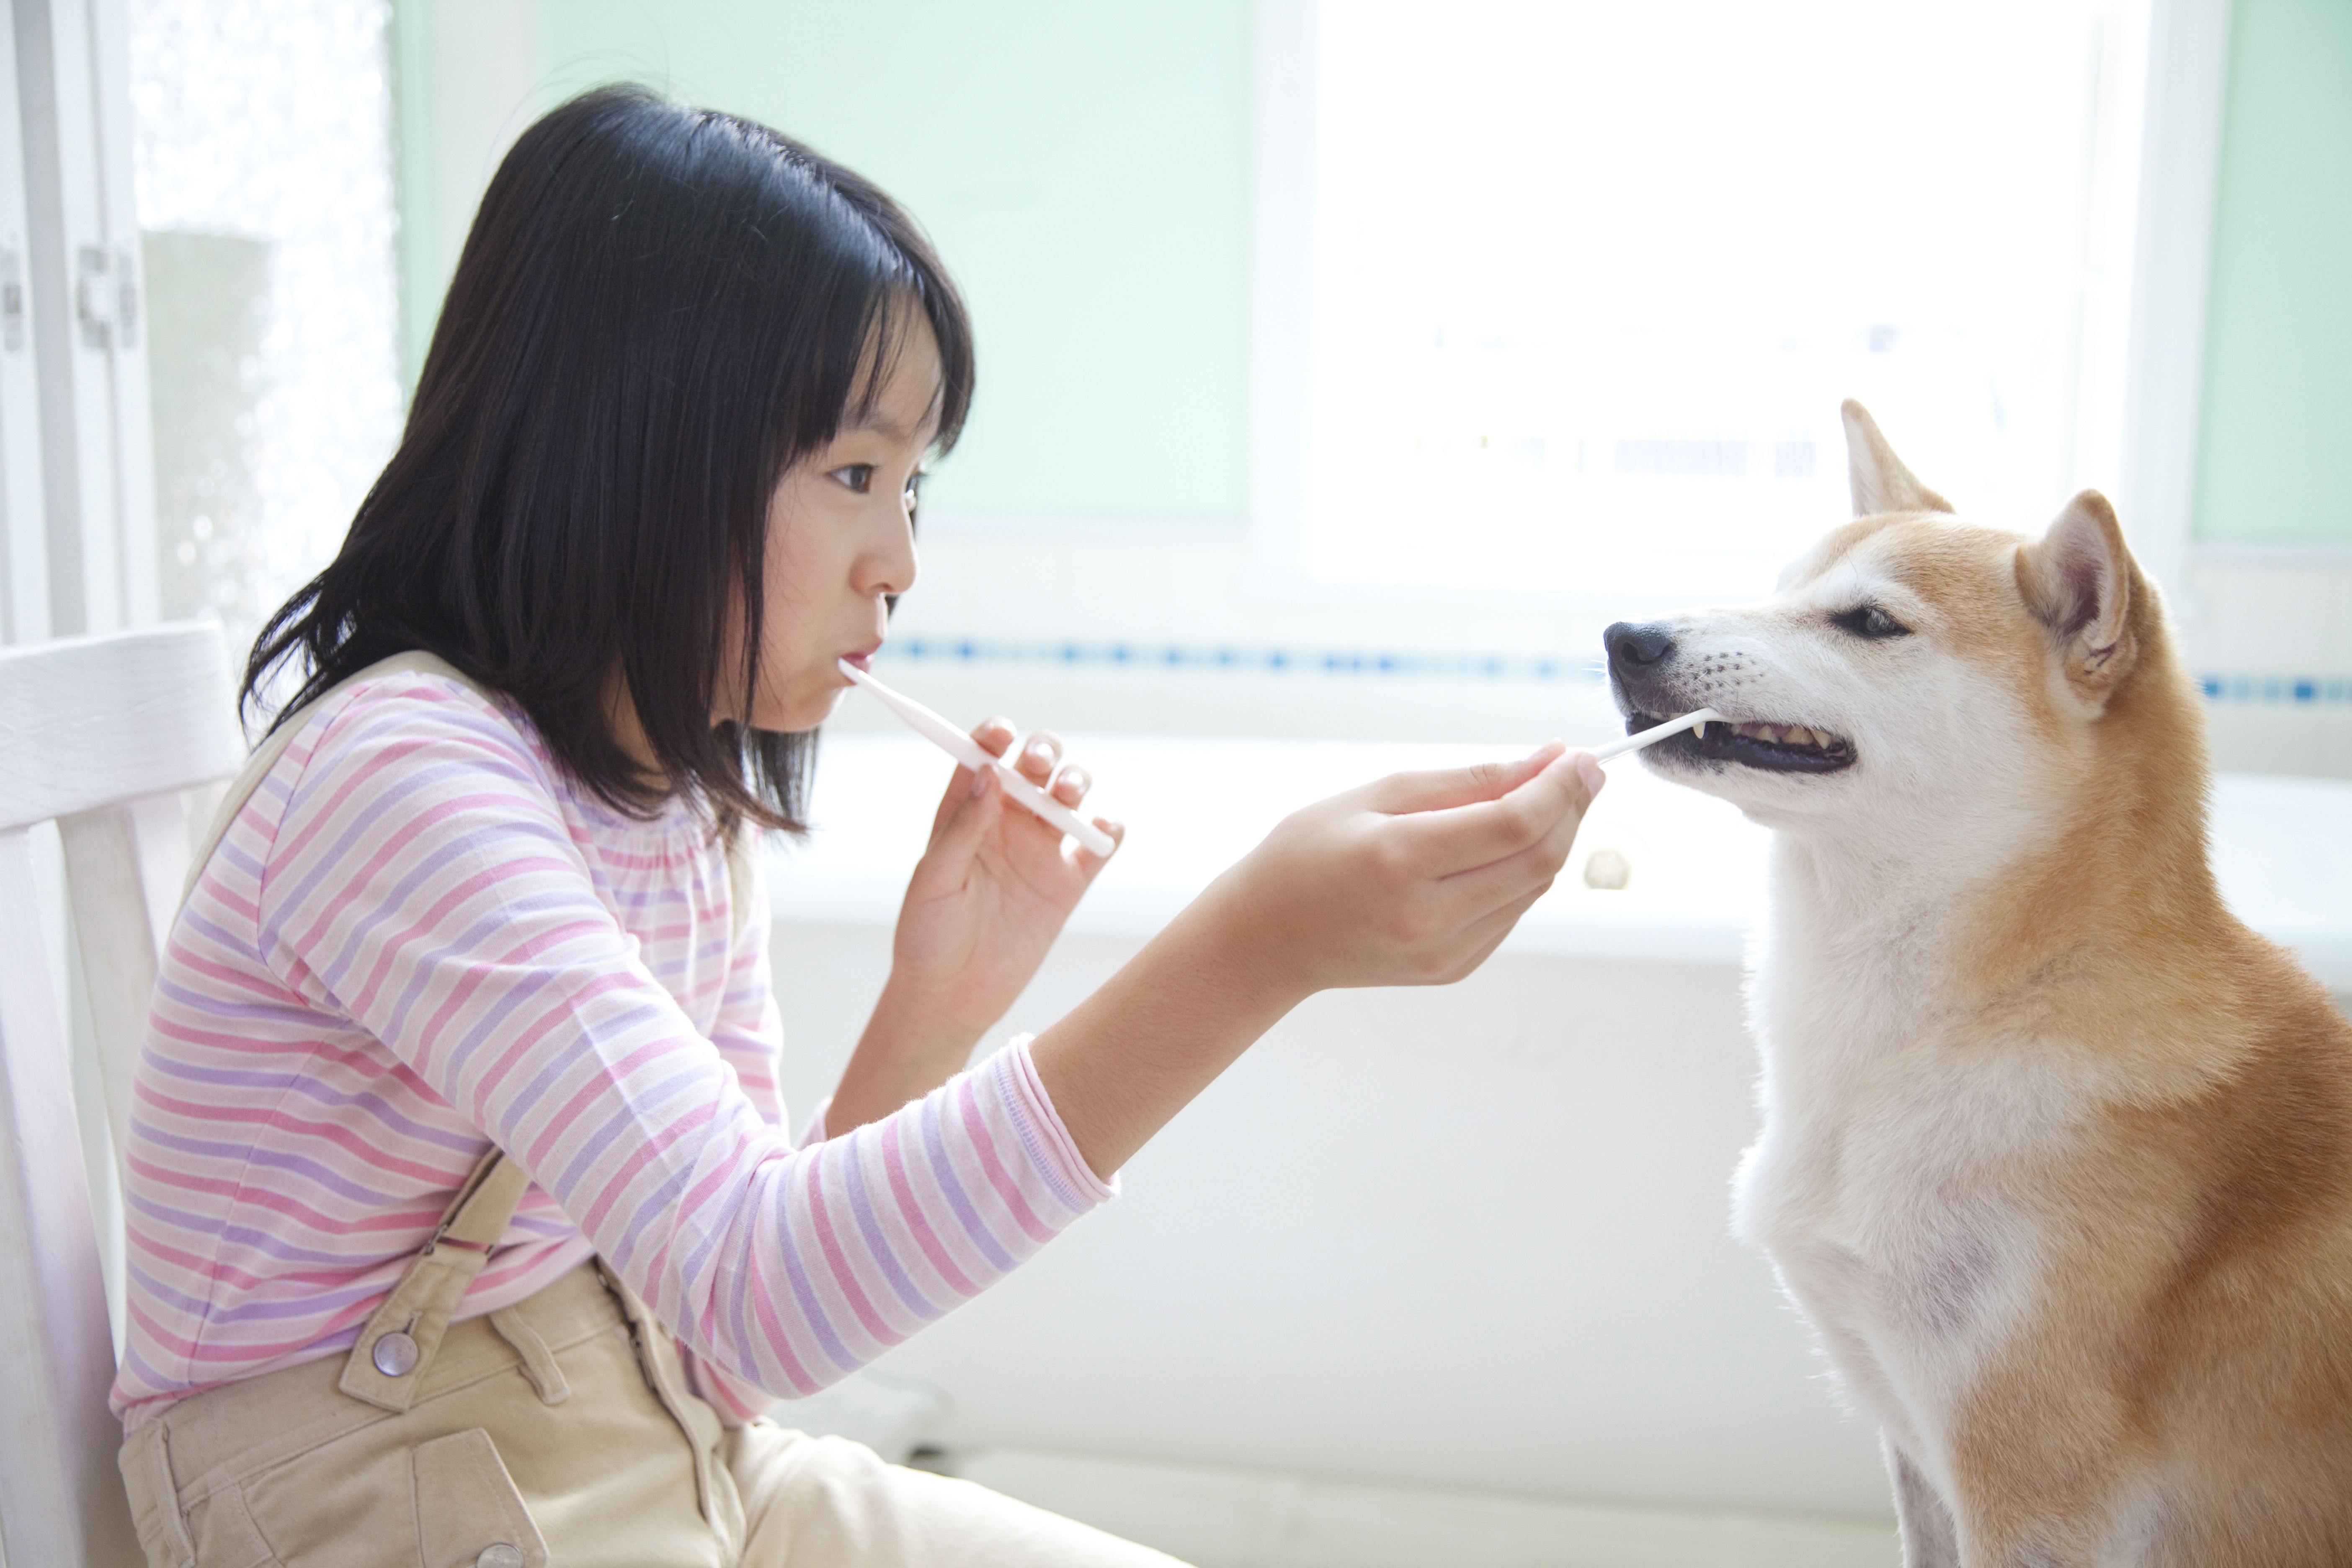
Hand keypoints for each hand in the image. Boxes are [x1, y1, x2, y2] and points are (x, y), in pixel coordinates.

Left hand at [869, 720, 1121, 1056]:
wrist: (951, 997)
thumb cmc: (926, 936)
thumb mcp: (933, 879)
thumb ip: (961, 827)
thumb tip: (986, 772)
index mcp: (965, 813)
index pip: (983, 757)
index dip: (994, 735)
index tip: (1001, 734)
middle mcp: (1005, 823)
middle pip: (1035, 767)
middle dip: (1044, 752)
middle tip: (1039, 765)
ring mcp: (1040, 851)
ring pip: (1069, 796)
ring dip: (1076, 781)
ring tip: (1068, 793)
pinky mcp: (1067, 884)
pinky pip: (1098, 846)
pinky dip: (1108, 830)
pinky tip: (1101, 831)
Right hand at [1201, 741, 1602, 1000]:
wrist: (1268, 938)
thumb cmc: (1309, 853)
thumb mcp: (1377, 794)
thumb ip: (1468, 780)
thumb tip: (1546, 762)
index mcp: (1399, 861)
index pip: (1514, 823)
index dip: (1561, 787)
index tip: (1580, 757)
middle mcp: (1427, 916)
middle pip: (1539, 860)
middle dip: (1570, 810)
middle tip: (1578, 772)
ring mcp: (1444, 952)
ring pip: (1534, 888)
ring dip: (1551, 839)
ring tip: (1540, 800)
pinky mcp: (1454, 970)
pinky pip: (1512, 913)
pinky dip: (1522, 874)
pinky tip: (1502, 848)